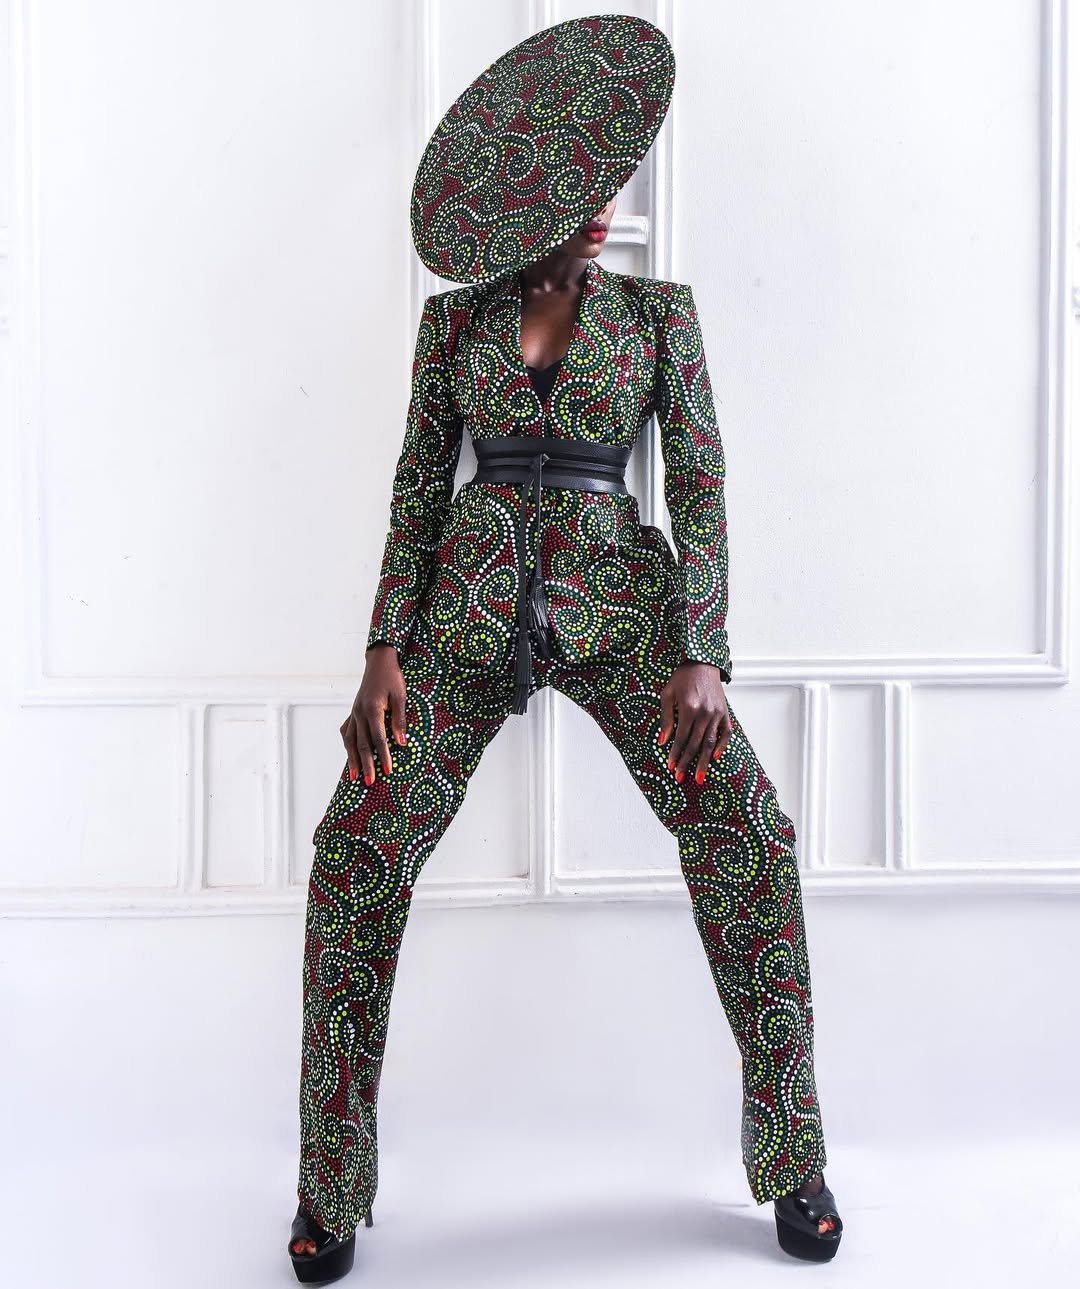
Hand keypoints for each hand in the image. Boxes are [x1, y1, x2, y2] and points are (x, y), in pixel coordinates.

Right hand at [341, 643, 407, 784]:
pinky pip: (347, 731)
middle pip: (361, 744)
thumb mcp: (401, 696)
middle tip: (370, 782)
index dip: (383, 755)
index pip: (378, 738)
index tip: (388, 771)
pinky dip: (347, 744)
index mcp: (372, 709)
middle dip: (366, 764)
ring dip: (352, 760)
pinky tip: (349, 755)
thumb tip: (402, 743)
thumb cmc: (393, 678)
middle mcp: (359, 713)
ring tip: (354, 777)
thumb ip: (400, 720)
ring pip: (350, 740)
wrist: (379, 661)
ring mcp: (354, 712)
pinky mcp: (353, 711)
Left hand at [658, 660, 732, 784]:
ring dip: (703, 761)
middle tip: (681, 778)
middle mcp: (704, 713)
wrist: (702, 663)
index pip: (681, 738)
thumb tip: (662, 741)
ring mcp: (717, 714)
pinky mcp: (725, 713)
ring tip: (699, 777)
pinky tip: (716, 758)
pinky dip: (722, 746)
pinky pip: (726, 734)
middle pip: (695, 744)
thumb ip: (666, 719)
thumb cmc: (681, 678)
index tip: (671, 767)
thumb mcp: (667, 695)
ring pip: (710, 743)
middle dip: (687, 763)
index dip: (675, 754)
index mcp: (688, 709)